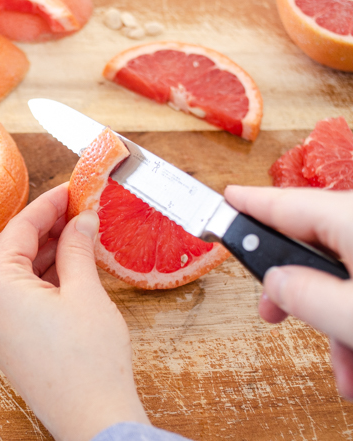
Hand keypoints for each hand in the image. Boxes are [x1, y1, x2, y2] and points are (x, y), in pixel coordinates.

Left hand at [0, 183, 148, 440]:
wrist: (92, 420)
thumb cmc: (89, 358)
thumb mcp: (85, 292)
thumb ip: (77, 247)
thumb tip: (81, 218)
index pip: (18, 229)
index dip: (47, 205)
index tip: (70, 189)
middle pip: (14, 250)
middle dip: (48, 228)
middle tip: (79, 209)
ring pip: (17, 273)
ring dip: (48, 252)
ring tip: (80, 233)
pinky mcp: (4, 339)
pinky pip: (19, 296)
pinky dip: (43, 278)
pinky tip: (70, 265)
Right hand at [225, 185, 352, 400]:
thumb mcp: (352, 315)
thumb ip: (304, 296)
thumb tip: (275, 282)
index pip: (287, 204)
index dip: (249, 203)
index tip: (225, 197)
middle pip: (315, 247)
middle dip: (297, 291)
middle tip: (272, 315)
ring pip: (345, 276)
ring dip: (334, 322)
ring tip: (345, 369)